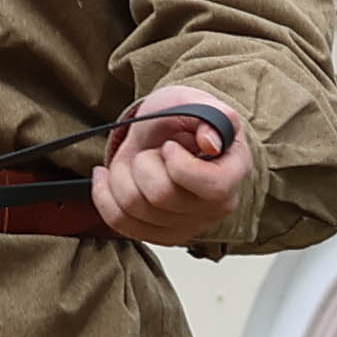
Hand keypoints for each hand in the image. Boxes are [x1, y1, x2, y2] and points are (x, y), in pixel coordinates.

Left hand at [93, 96, 247, 246]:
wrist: (166, 134)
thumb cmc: (183, 118)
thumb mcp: (195, 101)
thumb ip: (210, 114)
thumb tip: (210, 142)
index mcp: (233, 172)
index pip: (212, 186)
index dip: (180, 164)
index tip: (170, 145)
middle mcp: (216, 207)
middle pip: (161, 196)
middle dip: (144, 162)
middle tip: (152, 150)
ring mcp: (188, 225)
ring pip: (133, 207)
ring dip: (121, 173)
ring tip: (134, 159)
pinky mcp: (159, 235)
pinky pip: (118, 221)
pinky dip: (103, 193)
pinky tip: (107, 176)